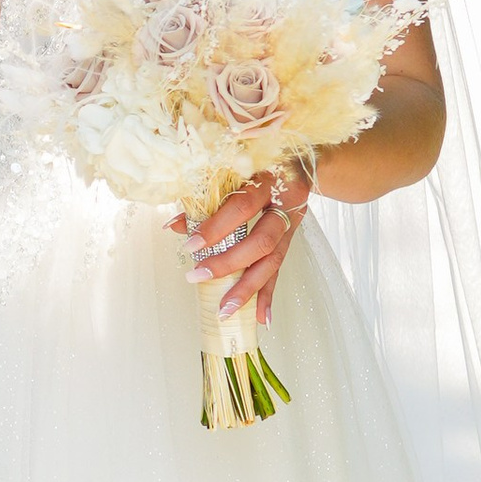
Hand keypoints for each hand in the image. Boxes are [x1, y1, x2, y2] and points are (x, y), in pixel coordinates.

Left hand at [178, 170, 308, 333]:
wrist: (306, 162)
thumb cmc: (261, 164)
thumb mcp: (237, 172)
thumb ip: (208, 197)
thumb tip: (174, 226)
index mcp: (268, 181)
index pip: (242, 207)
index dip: (216, 227)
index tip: (190, 245)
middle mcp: (284, 206)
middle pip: (260, 242)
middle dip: (228, 264)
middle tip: (197, 277)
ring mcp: (291, 226)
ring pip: (272, 262)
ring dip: (248, 289)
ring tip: (226, 311)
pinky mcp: (291, 241)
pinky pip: (279, 270)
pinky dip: (269, 295)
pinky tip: (261, 319)